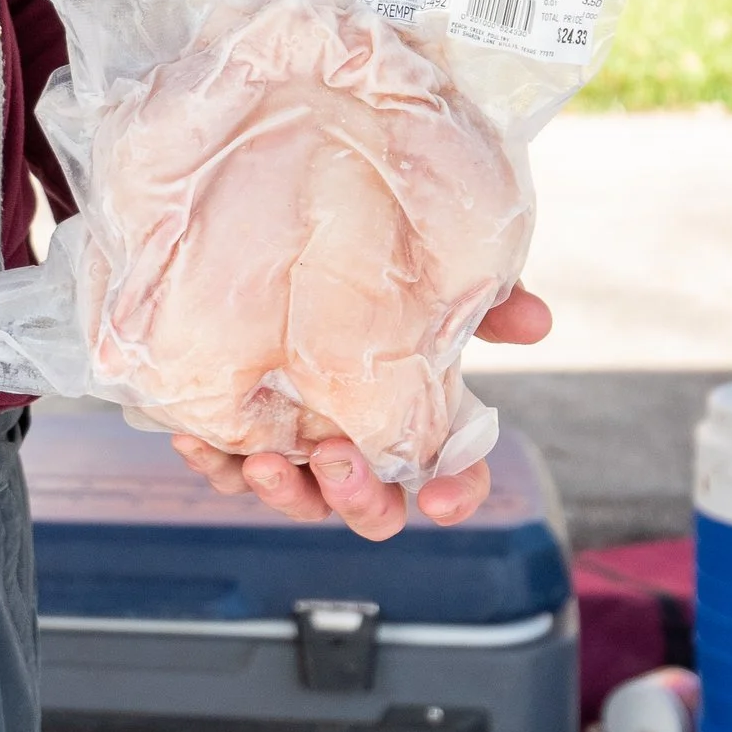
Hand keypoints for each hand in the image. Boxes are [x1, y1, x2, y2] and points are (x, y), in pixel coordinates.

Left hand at [168, 281, 551, 541]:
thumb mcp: (428, 274)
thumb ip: (483, 298)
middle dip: (356, 497)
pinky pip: (228, 467)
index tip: (443, 502)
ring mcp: (300, 442)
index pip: (454, 472)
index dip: (456, 493)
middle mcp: (362, 441)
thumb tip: (537, 321)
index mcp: (418, 415)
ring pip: (299, 499)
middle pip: (371, 505)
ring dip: (282, 493)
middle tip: (335, 458)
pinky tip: (194, 441)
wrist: (283, 226)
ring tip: (264, 462)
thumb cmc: (374, 264)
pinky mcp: (242, 429)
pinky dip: (214, 463)